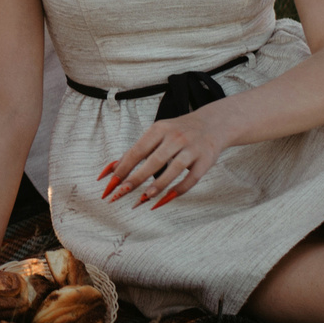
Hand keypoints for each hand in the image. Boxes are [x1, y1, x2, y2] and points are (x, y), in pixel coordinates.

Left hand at [99, 112, 226, 209]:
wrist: (213, 124)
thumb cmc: (178, 132)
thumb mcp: (157, 134)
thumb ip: (137, 150)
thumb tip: (112, 169)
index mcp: (159, 129)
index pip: (137, 150)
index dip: (123, 167)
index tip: (110, 183)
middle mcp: (176, 137)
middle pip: (154, 160)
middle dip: (136, 178)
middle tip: (122, 193)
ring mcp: (192, 148)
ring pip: (173, 169)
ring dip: (158, 184)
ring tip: (144, 198)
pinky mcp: (206, 160)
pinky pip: (191, 178)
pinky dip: (178, 190)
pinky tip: (166, 198)